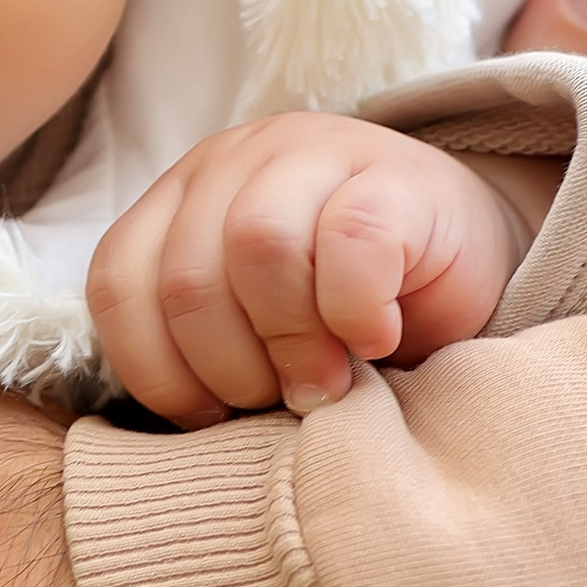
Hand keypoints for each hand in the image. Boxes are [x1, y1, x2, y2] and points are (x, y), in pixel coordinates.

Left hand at [87, 113, 543, 424]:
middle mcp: (230, 165)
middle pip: (187, 277)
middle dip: (232, 368)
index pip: (120, 284)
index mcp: (180, 203)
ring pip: (256, 245)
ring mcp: (310, 153)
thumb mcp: (258, 335)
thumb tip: (189, 433)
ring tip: (328, 382)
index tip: (211, 415)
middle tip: (285, 400)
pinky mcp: (392, 172)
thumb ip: (211, 353)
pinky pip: (351, 237)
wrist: (466, 257)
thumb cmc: (347, 316)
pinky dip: (355, 308)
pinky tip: (376, 338)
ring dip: (290, 340)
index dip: (156, 369)